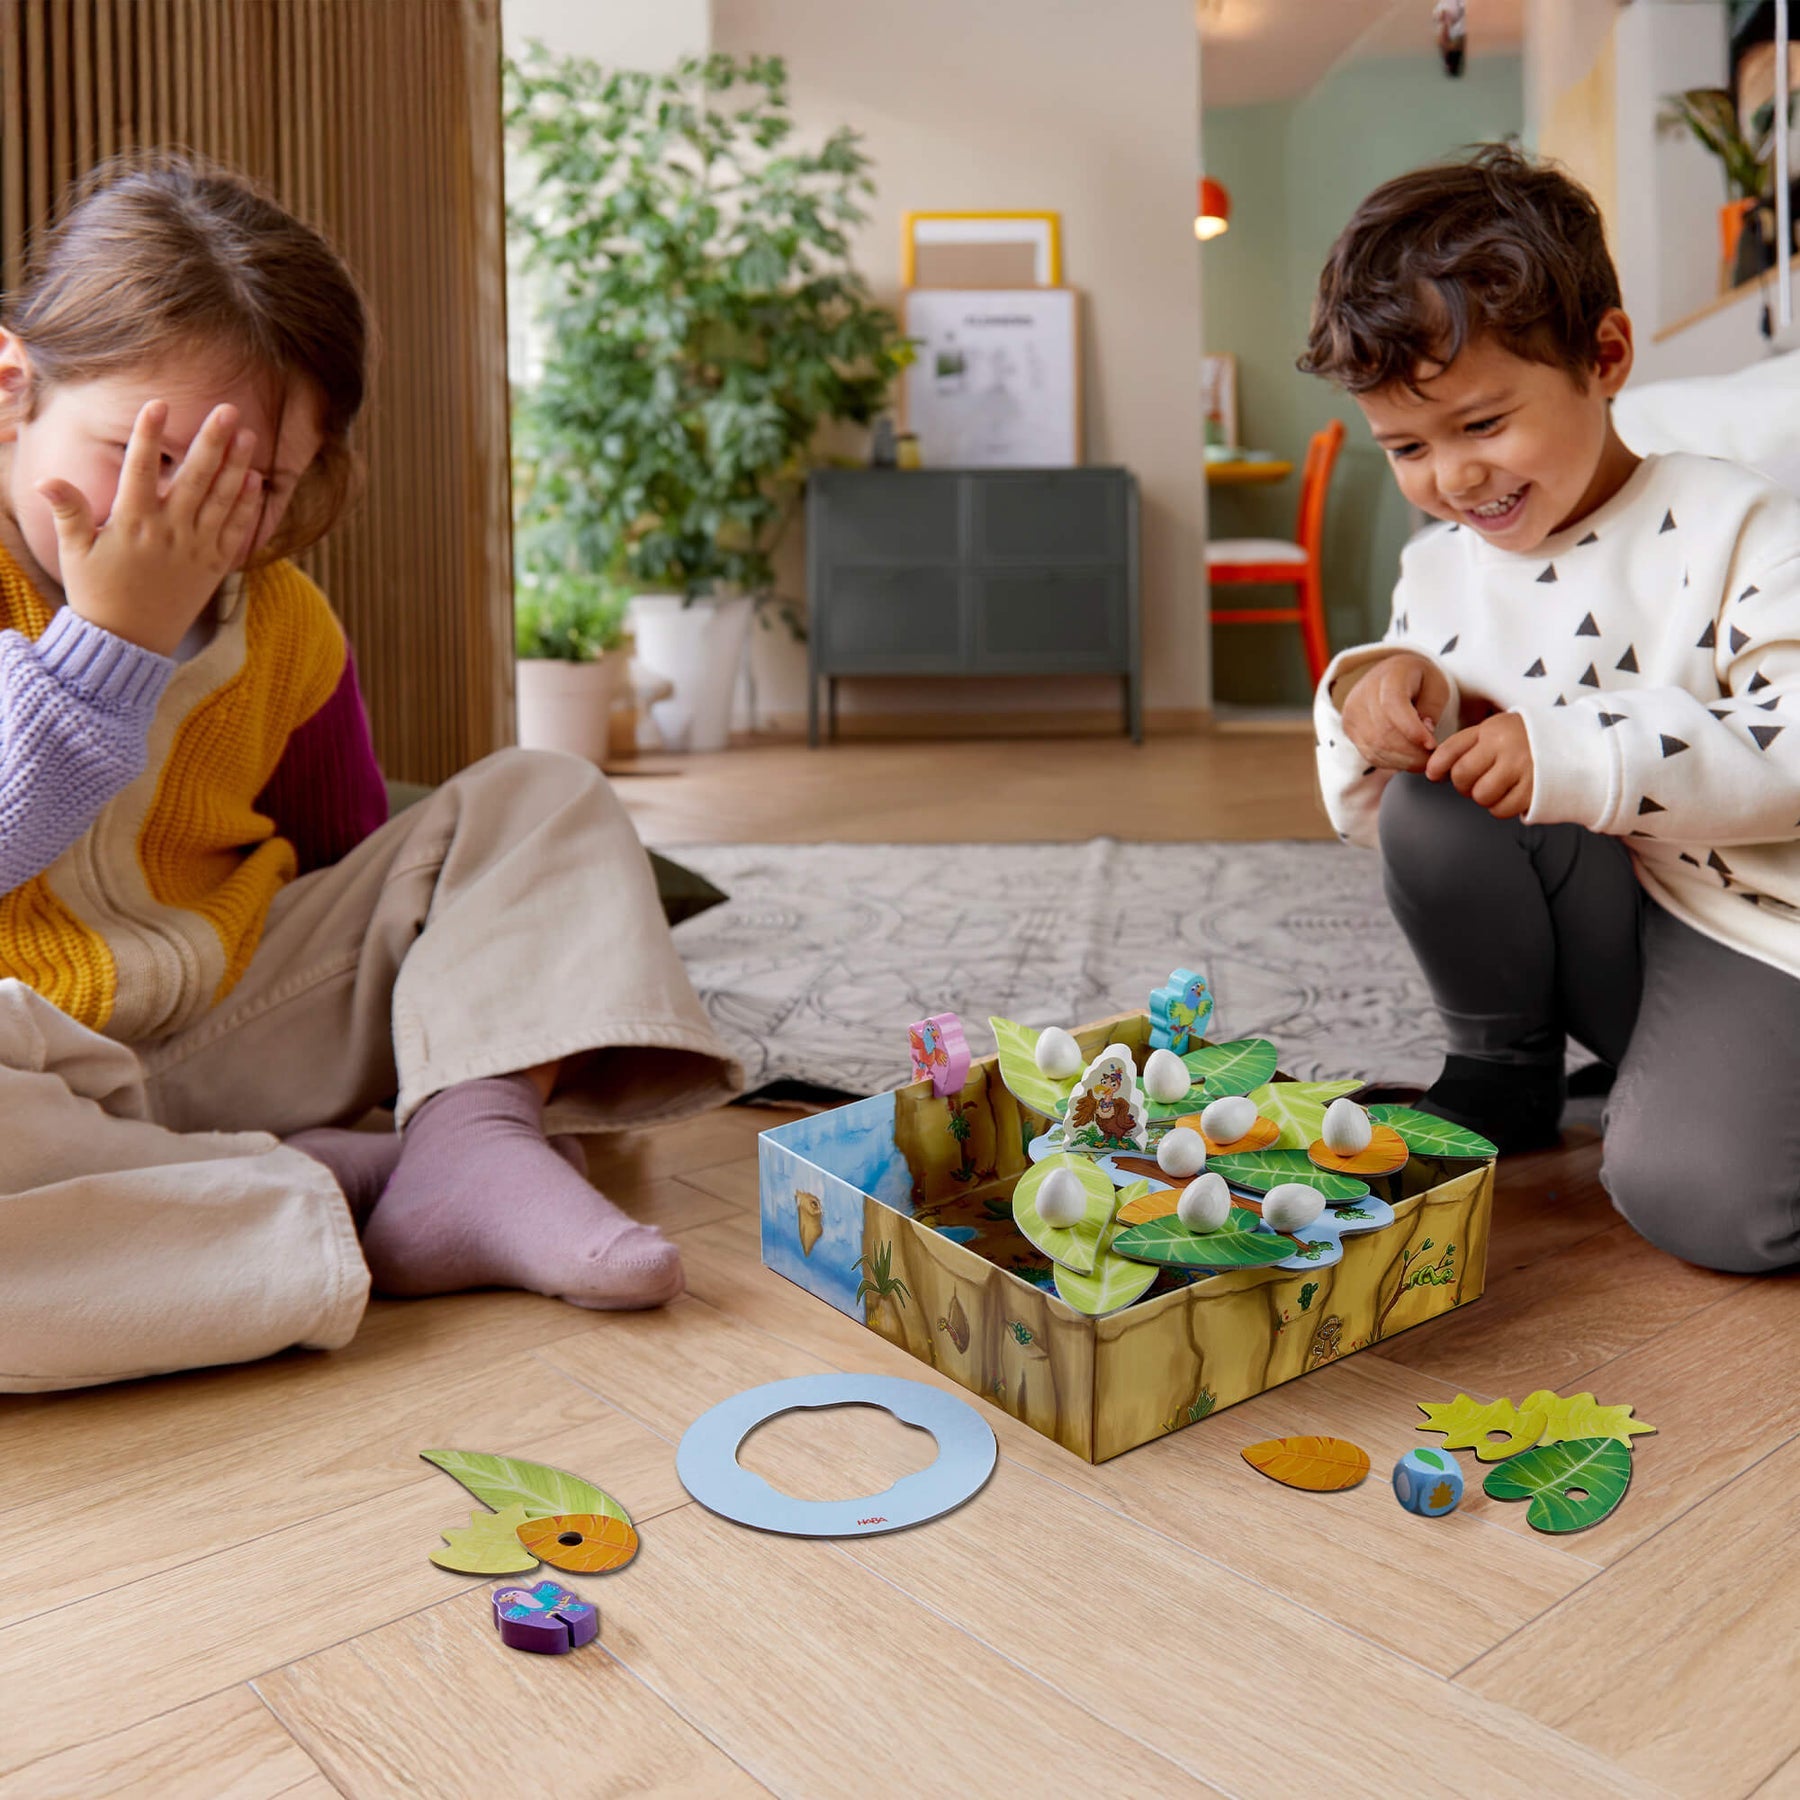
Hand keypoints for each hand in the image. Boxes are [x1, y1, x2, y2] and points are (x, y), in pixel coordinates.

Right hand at [36, 398, 263, 656]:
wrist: (130, 641)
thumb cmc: (97, 592)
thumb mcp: (75, 552)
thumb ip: (70, 512)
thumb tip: (46, 480)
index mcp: (131, 524)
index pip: (141, 469)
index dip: (148, 435)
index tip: (158, 404)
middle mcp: (169, 532)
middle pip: (195, 478)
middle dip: (211, 441)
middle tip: (228, 410)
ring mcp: (196, 549)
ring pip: (221, 500)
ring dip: (236, 466)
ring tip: (249, 435)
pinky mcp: (214, 566)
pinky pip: (235, 531)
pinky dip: (246, 506)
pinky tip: (254, 480)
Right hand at [1339, 652, 1451, 771]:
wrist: (1390, 675)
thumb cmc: (1418, 680)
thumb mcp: (1437, 685)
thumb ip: (1432, 707)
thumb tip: (1425, 733)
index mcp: (1389, 675)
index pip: (1393, 705)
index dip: (1412, 729)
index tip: (1432, 745)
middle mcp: (1363, 693)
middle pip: (1384, 730)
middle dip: (1411, 752)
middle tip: (1432, 760)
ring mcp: (1352, 712)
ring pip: (1375, 746)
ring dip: (1402, 761)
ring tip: (1422, 762)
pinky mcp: (1349, 728)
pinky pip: (1369, 752)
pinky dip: (1390, 762)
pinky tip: (1406, 761)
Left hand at [1426, 711, 1534, 817]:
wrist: (1573, 744)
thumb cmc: (1527, 739)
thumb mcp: (1496, 730)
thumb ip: (1466, 746)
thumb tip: (1433, 771)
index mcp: (1492, 729)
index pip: (1451, 749)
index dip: (1437, 766)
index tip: (1434, 774)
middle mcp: (1505, 746)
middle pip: (1462, 775)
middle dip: (1463, 784)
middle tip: (1476, 780)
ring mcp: (1521, 768)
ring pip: (1480, 795)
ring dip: (1483, 797)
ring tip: (1497, 786)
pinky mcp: (1534, 789)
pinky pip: (1501, 810)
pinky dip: (1500, 807)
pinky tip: (1510, 794)